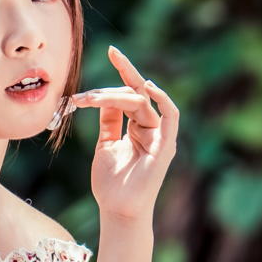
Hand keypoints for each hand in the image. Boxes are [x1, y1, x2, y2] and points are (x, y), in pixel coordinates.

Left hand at [70, 44, 178, 221]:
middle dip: (123, 73)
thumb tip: (105, 97)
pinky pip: (170, 116)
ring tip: (90, 99)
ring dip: (114, 95)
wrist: (118, 210)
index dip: (122, 72)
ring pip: (142, 102)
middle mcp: (152, 128)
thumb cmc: (111, 184)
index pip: (131, 93)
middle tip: (109, 55)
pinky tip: (147, 88)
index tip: (110, 51)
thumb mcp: (105, 145)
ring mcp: (160, 136)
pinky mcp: (165, 145)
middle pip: (135, 94)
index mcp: (138, 127)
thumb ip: (109, 121)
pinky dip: (162, 99)